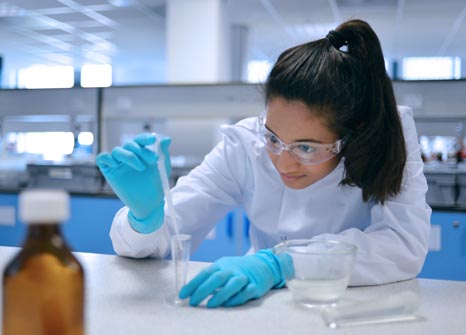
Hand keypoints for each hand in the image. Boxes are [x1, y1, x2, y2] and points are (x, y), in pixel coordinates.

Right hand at [96, 133, 170, 232]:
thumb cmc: (156, 184)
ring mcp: (118, 163)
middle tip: (153, 160)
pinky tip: (115, 164)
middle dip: (141, 150)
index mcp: (140, 152)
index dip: (145, 138)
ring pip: (117, 151)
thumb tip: (167, 139)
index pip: (139, 140)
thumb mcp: (163, 168)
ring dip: (129, 156)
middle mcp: (128, 155)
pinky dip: (106, 157)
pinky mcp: (109, 171)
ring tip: (141, 168)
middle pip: (129, 144)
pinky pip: (102, 158)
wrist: (150, 203)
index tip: (153, 140)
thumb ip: (163, 153)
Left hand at [179, 249, 293, 307]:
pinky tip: (228, 304)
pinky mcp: (255, 286)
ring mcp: (245, 277)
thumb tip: (191, 291)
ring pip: (232, 284)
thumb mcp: (224, 267)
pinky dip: (236, 299)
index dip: (193, 284)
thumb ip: (210, 278)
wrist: (264, 264)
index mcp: (222, 264)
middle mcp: (232, 269)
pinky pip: (246, 292)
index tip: (182, 295)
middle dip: (203, 290)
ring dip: (220, 294)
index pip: (205, 273)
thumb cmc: (238, 269)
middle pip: (217, 277)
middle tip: (193, 302)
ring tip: (210, 305)